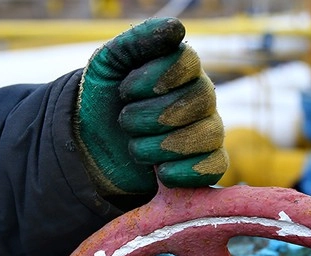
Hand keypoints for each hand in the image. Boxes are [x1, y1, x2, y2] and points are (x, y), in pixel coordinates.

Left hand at [74, 17, 227, 196]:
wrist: (96, 148)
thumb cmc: (105, 102)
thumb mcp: (107, 66)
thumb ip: (135, 42)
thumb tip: (176, 29)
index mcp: (181, 68)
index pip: (187, 62)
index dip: (155, 77)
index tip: (124, 91)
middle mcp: (202, 97)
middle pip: (198, 100)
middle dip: (152, 116)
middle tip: (125, 122)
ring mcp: (208, 130)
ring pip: (206, 134)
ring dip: (160, 146)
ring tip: (135, 148)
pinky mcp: (207, 164)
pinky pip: (215, 166)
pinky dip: (184, 172)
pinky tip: (159, 172)